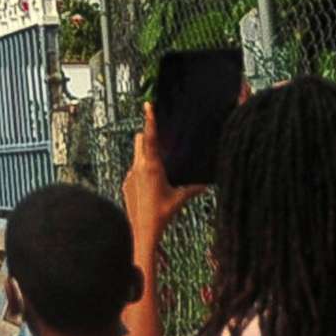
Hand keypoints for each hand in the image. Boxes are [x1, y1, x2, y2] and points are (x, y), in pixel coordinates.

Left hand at [124, 103, 202, 234]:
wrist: (141, 229)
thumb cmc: (161, 213)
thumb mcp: (179, 199)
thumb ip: (193, 189)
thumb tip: (209, 183)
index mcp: (152, 166)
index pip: (150, 138)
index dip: (150, 120)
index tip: (147, 105)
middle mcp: (138, 166)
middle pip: (140, 140)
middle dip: (146, 134)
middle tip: (156, 130)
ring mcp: (130, 173)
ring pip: (136, 154)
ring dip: (145, 153)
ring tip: (158, 160)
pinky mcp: (125, 181)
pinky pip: (134, 169)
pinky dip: (142, 170)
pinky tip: (151, 182)